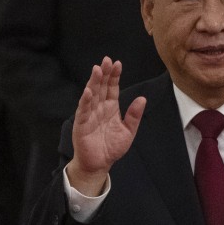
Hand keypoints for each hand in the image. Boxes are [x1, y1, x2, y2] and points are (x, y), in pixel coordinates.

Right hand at [67, 56, 145, 195]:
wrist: (100, 164)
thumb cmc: (112, 148)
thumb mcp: (128, 131)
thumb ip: (134, 115)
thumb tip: (142, 98)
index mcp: (111, 108)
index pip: (113, 88)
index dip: (115, 76)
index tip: (118, 63)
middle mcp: (99, 108)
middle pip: (102, 87)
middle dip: (104, 74)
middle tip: (106, 60)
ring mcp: (89, 115)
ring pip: (91, 95)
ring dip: (93, 82)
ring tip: (97, 70)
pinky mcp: (81, 124)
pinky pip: (83, 111)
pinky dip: (85, 101)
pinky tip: (88, 91)